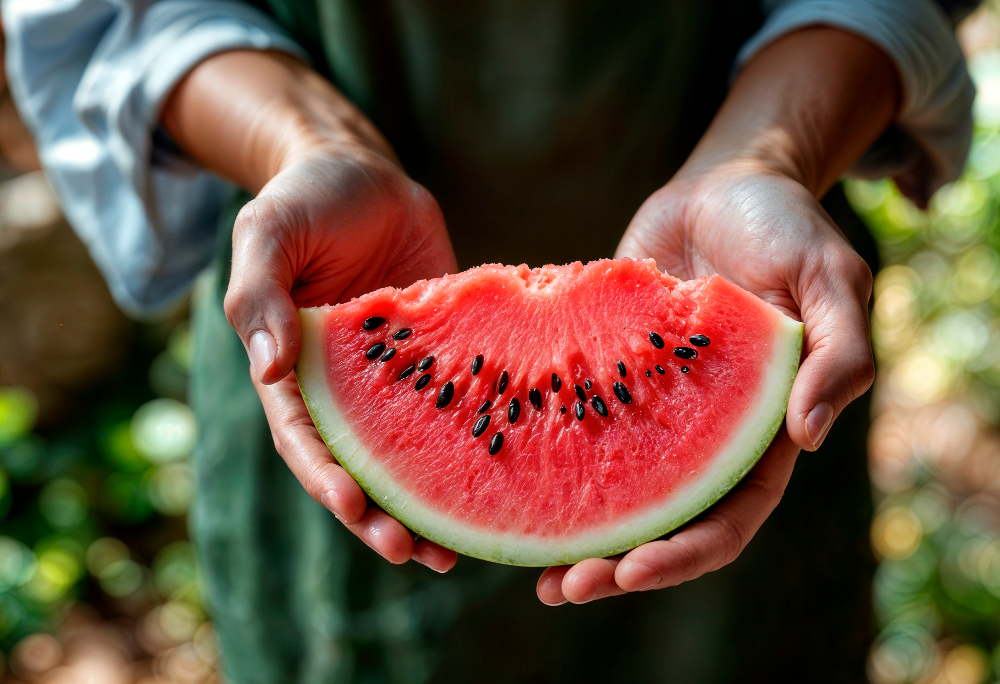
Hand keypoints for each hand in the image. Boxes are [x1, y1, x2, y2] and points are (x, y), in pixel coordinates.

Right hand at [163, 51, 458, 571]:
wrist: (364, 170)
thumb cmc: (306, 198)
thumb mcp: (269, 233)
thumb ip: (259, 295)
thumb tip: (269, 368)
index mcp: (294, 369)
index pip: (305, 438)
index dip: (325, 476)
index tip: (355, 507)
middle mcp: (344, 388)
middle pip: (358, 467)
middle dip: (378, 516)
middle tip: (412, 553)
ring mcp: (394, 380)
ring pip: (408, 458)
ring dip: (426, 506)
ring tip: (454, 552)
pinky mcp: (440, 360)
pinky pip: (454, 413)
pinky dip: (468, 453)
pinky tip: (498, 486)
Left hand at [536, 26, 897, 603]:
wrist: (720, 182)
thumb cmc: (783, 225)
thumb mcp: (830, 277)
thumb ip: (838, 353)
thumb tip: (809, 435)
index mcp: (760, 432)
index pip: (728, 517)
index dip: (684, 553)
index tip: (630, 569)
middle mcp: (703, 436)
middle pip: (662, 524)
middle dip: (617, 563)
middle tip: (562, 587)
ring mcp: (651, 412)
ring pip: (614, 491)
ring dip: (575, 531)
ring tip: (524, 558)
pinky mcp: (607, 379)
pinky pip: (576, 430)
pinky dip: (546, 461)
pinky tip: (497, 477)